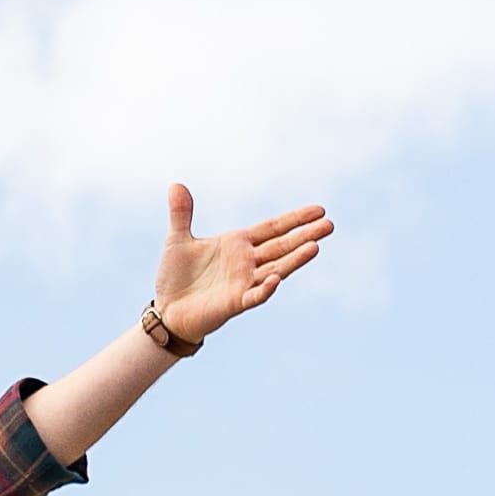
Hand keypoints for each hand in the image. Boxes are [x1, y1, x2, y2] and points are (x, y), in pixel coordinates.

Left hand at [150, 184, 328, 347]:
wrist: (166, 310)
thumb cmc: (176, 277)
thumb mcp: (177, 240)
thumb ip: (181, 214)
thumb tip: (176, 185)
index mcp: (238, 244)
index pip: (273, 228)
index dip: (295, 218)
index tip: (319, 209)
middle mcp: (247, 262)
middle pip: (282, 246)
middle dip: (305, 235)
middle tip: (329, 224)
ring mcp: (244, 282)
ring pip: (276, 268)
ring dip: (294, 259)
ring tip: (315, 246)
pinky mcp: (235, 302)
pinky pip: (255, 295)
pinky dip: (266, 288)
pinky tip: (276, 280)